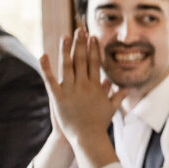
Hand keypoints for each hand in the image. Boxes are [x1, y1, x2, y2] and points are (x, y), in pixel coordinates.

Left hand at [39, 28, 127, 145]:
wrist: (87, 137)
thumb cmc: (99, 124)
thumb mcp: (111, 108)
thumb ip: (117, 96)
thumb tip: (125, 88)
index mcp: (95, 86)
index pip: (94, 62)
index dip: (93, 49)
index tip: (93, 37)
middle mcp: (84, 85)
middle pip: (81, 60)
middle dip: (80, 43)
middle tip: (79, 30)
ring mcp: (70, 90)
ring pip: (67, 65)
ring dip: (66, 49)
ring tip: (65, 36)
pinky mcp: (58, 97)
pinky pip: (50, 80)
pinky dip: (46, 68)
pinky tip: (43, 55)